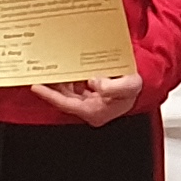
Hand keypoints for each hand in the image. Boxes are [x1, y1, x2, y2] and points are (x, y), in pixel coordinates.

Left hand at [30, 72, 145, 123]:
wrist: (143, 85)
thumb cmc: (136, 87)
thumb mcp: (130, 85)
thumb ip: (112, 85)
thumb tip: (95, 82)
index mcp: (95, 111)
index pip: (66, 104)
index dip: (50, 95)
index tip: (37, 86)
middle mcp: (89, 109)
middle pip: (63, 98)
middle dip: (51, 86)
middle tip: (39, 73)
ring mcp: (88, 103)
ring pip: (66, 92)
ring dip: (59, 81)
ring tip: (50, 68)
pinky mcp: (89, 96)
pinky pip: (73, 88)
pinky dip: (68, 78)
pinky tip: (65, 69)